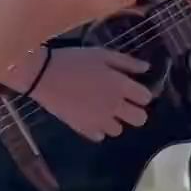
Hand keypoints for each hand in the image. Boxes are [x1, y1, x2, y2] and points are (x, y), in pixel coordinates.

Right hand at [27, 45, 154, 139]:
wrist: (43, 75)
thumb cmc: (73, 60)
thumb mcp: (101, 54)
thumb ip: (126, 62)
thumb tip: (146, 68)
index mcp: (120, 85)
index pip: (145, 98)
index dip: (141, 94)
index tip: (132, 89)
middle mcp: (114, 106)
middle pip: (140, 119)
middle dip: (135, 112)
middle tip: (122, 103)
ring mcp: (99, 120)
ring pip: (119, 130)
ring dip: (114, 120)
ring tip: (102, 109)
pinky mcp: (83, 129)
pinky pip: (100, 136)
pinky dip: (97, 128)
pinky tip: (89, 116)